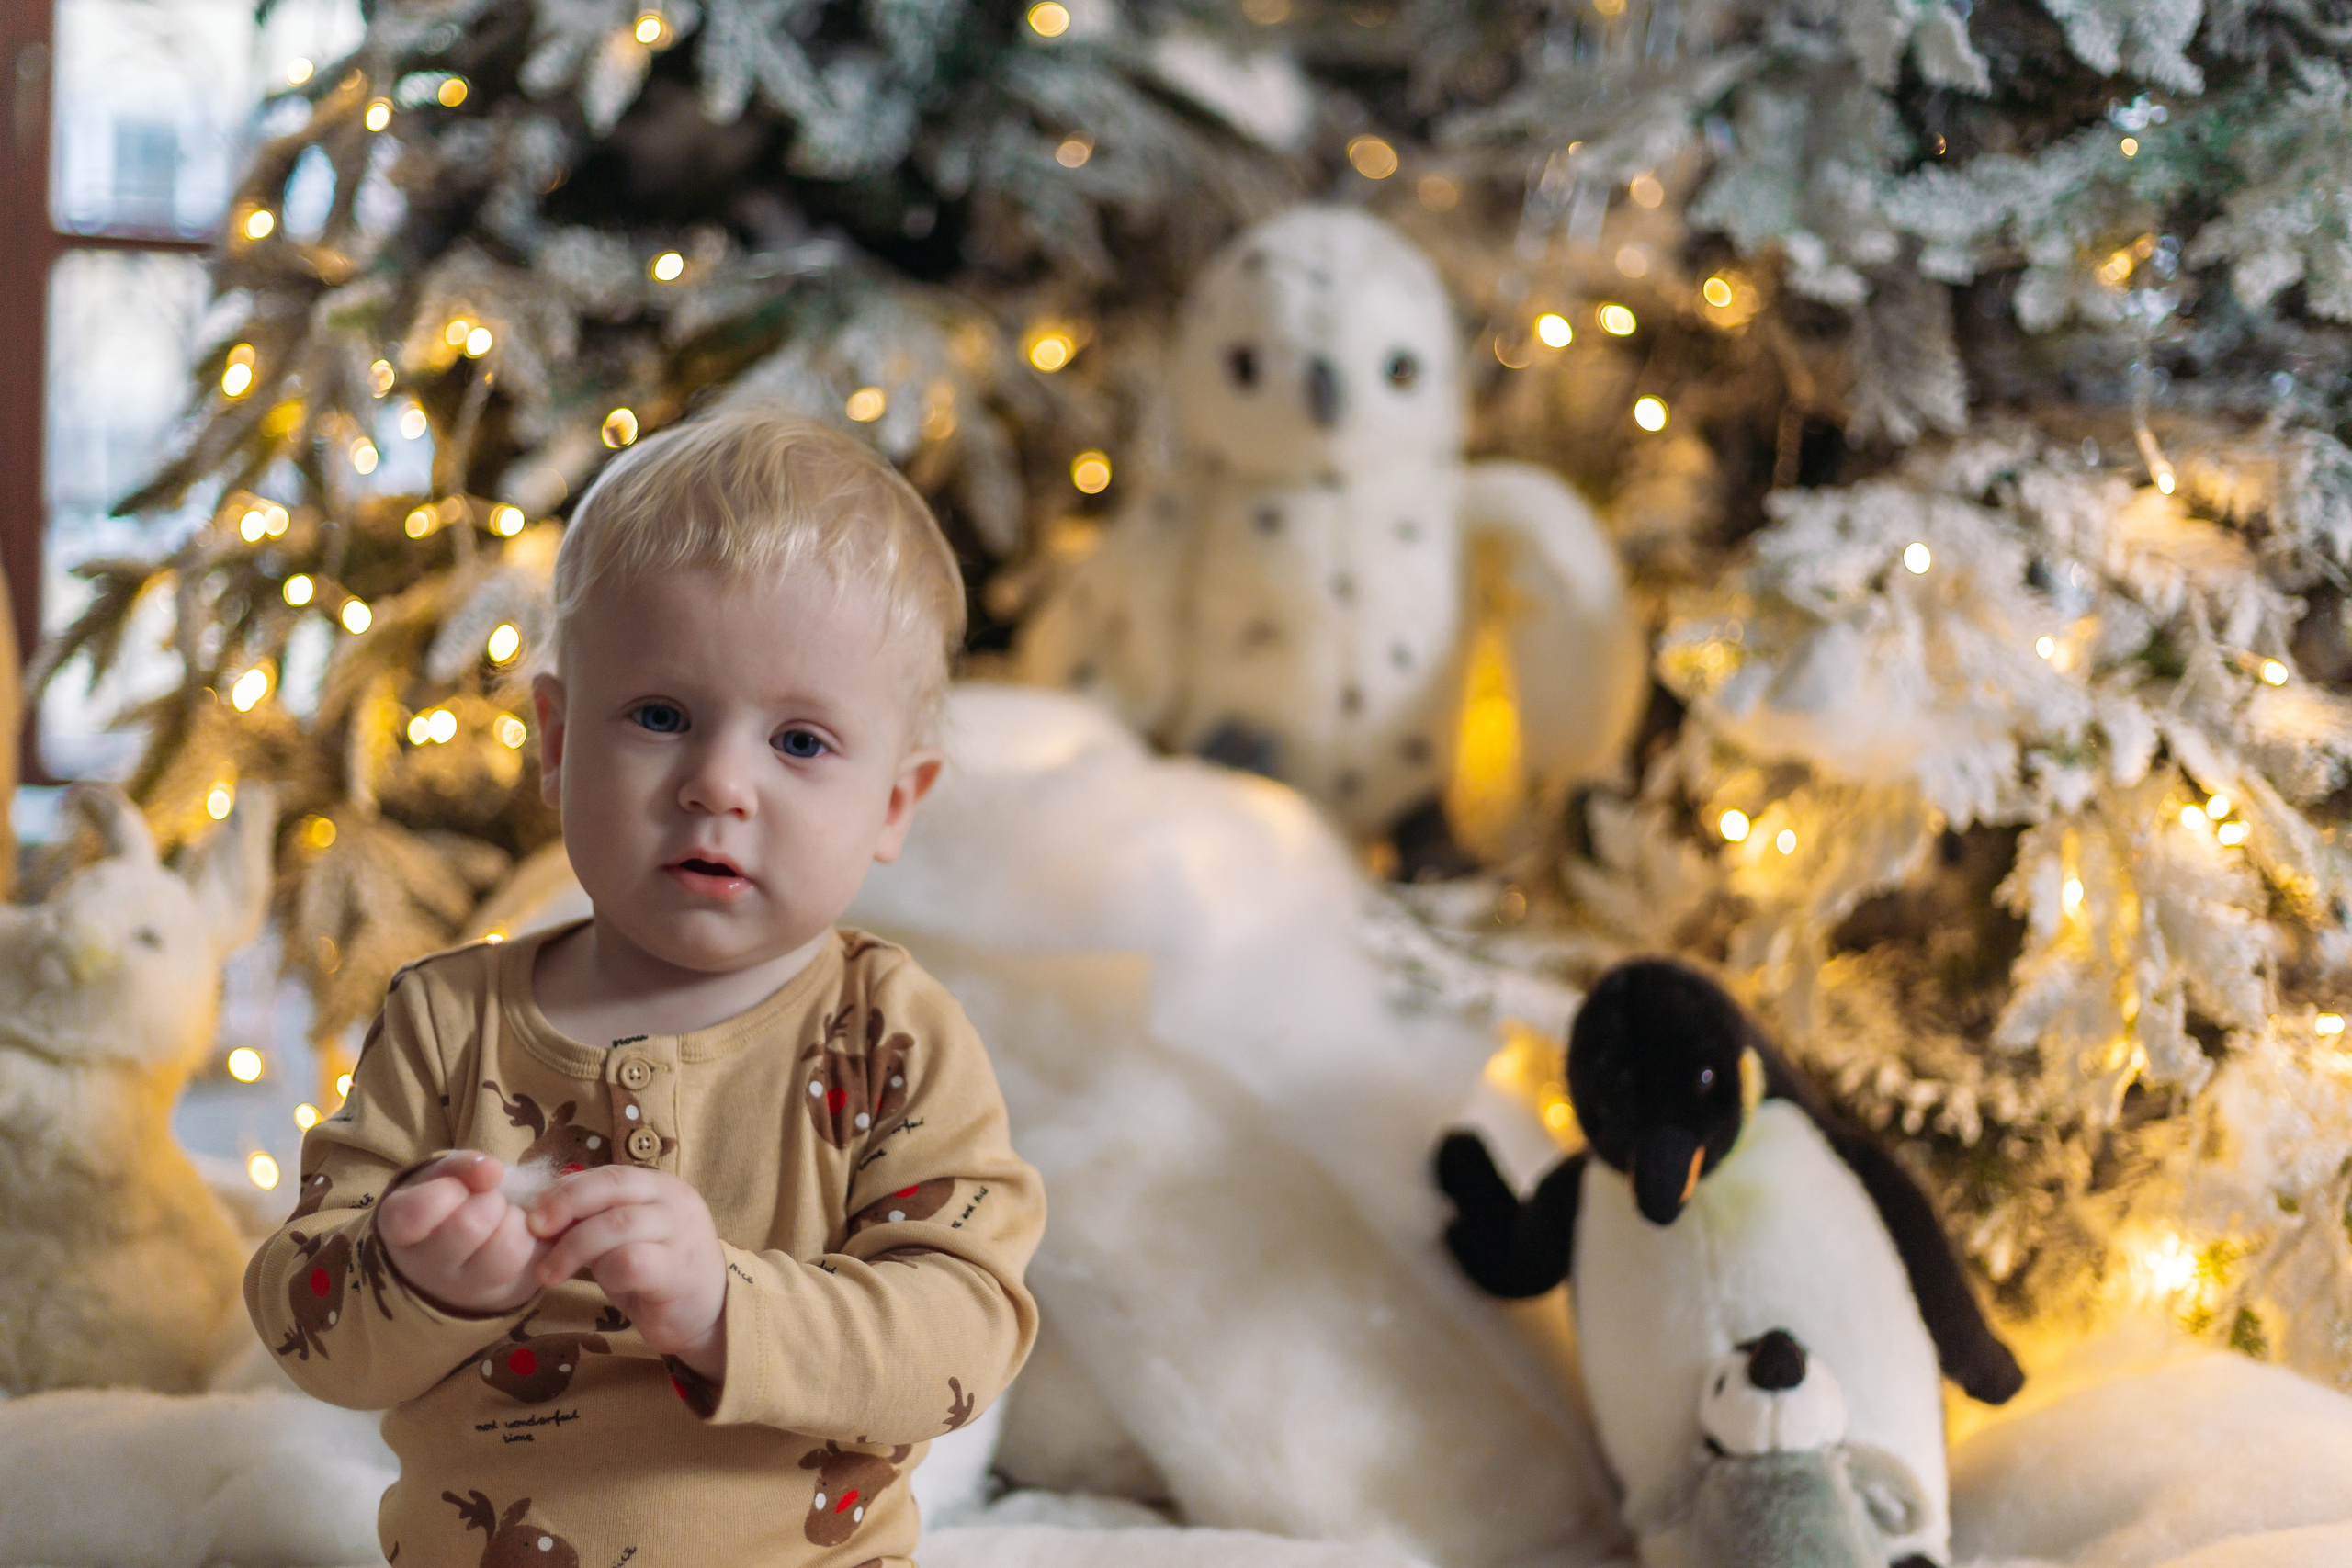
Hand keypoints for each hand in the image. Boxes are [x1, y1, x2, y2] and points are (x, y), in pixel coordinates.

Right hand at [376, 1151, 548, 1315]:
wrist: (459, 1249)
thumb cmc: (445, 1203)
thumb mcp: (441, 1176)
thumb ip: (461, 1165)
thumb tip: (492, 1171)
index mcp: (400, 1233)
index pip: (418, 1212)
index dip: (447, 1189)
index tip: (455, 1188)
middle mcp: (427, 1270)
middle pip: (470, 1227)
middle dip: (489, 1200)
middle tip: (488, 1200)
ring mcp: (466, 1291)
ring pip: (509, 1250)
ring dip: (518, 1221)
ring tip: (507, 1219)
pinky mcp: (508, 1295)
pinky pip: (537, 1263)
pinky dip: (540, 1238)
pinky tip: (524, 1234)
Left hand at [527, 1166, 728, 1379]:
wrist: (708, 1314)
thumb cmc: (659, 1273)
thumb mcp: (626, 1238)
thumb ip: (597, 1218)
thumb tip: (544, 1207)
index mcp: (660, 1186)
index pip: (608, 1174)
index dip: (566, 1189)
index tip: (533, 1212)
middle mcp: (675, 1200)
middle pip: (612, 1187)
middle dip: (566, 1205)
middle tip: (534, 1229)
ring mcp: (681, 1232)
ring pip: (617, 1225)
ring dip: (573, 1248)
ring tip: (549, 1273)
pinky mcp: (679, 1269)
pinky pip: (631, 1261)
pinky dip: (605, 1273)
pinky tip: (599, 1286)